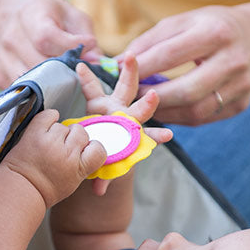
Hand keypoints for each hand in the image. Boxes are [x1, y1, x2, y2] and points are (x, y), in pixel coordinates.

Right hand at [0, 0, 100, 88]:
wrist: (14, 18)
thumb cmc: (51, 18)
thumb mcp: (72, 17)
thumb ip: (85, 37)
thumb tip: (96, 62)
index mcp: (30, 15)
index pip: (45, 38)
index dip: (67, 48)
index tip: (85, 50)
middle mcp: (11, 37)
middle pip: (39, 64)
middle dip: (63, 72)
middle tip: (79, 74)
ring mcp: (3, 59)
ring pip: (31, 82)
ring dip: (52, 87)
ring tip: (66, 83)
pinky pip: (22, 92)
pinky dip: (38, 93)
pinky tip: (49, 88)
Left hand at [1, 109, 106, 207]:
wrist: (20, 188)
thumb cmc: (45, 188)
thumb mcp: (72, 183)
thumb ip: (82, 165)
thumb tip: (87, 148)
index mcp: (78, 169)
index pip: (98, 149)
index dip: (92, 147)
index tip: (84, 150)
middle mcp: (66, 154)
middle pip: (81, 132)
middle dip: (73, 138)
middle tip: (62, 147)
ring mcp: (50, 142)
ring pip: (63, 125)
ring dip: (57, 132)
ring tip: (48, 145)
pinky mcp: (35, 134)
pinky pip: (48, 115)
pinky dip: (48, 118)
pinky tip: (45, 128)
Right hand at [76, 53, 172, 194]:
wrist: (97, 141)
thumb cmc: (104, 154)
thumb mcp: (103, 167)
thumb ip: (102, 177)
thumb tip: (98, 193)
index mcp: (132, 135)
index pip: (147, 136)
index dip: (157, 136)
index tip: (169, 136)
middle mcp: (127, 116)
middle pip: (141, 108)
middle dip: (147, 103)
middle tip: (153, 96)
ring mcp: (115, 105)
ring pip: (126, 86)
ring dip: (129, 72)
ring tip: (131, 57)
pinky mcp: (98, 99)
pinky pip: (91, 86)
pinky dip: (85, 77)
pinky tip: (80, 65)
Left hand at [122, 5, 249, 124]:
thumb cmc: (212, 28)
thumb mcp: (185, 22)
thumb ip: (150, 41)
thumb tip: (120, 63)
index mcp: (215, 32)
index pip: (170, 55)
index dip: (141, 68)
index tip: (120, 74)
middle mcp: (232, 60)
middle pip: (185, 90)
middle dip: (152, 98)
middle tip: (131, 98)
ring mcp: (240, 85)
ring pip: (195, 111)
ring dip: (164, 113)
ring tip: (145, 107)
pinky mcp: (241, 104)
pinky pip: (203, 118)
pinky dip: (178, 118)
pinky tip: (165, 112)